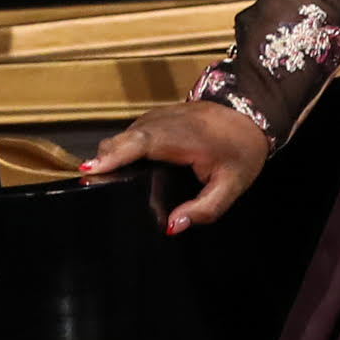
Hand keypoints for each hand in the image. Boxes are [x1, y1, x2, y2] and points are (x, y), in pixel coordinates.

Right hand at [85, 99, 273, 233]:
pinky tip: (117, 167)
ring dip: (111, 154)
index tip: (92, 168)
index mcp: (183, 137)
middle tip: (88, 181)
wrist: (250, 112)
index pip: (142, 142)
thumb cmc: (241, 148)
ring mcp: (158, 116)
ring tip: (98, 178)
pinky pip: (131, 133)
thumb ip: (204, 210)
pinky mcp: (156, 118)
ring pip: (124, 135)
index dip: (115, 155)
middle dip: (104, 159)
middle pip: (124, 139)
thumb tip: (173, 227)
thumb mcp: (231, 186)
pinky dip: (121, 148)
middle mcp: (165, 122)